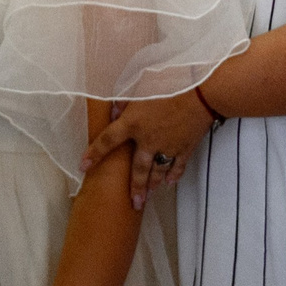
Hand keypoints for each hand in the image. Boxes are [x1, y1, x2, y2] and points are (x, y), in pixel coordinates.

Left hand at [82, 87, 215, 209]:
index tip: (83, 165)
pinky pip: (177, 166)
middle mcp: (148, 139)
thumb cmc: (171, 83)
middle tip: (133, 202)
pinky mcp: (185, 148)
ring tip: (148, 195)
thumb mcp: (141, 86)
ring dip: (152, 184)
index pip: (108, 141)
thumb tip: (115, 108)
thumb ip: (126, 100)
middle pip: (138, 169)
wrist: (202, 93)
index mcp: (133, 123)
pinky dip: (173, 175)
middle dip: (134, 187)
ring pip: (158, 171)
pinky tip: (169, 182)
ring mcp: (168, 147)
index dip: (94, 154)